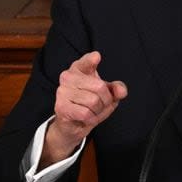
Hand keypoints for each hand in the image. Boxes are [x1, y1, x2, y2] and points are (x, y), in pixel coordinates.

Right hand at [39, 51, 126, 167]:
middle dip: (106, 100)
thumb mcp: (108, 95)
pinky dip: (91, 119)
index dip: (91, 60)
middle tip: (99, 104)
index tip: (96, 57)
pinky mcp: (61, 107)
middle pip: (100, 87)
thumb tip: (121, 91)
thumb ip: (117, 89)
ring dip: (98, 111)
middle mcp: (68, 77)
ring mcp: (62, 91)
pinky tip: (85, 118)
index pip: (86, 62)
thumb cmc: (91, 104)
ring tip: (91, 111)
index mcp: (79, 69)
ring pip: (93, 101)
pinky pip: (86, 113)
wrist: (74, 125)